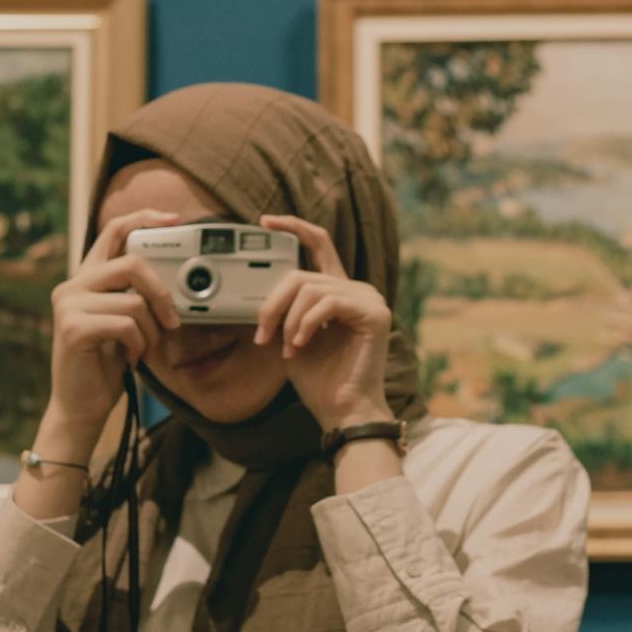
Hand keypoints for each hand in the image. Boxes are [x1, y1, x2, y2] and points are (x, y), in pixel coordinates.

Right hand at [45, 208, 182, 445]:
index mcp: (86, 278)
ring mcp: (69, 305)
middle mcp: (72, 285)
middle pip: (132, 264)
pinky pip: (125, 325)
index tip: (173, 220)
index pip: (114, 232)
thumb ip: (135, 296)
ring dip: (150, 332)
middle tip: (172, 322)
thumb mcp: (124, 322)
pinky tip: (131, 359)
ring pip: (134, 301)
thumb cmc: (105, 365)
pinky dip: (139, 345)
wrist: (80, 407)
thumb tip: (173, 279)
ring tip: (143, 350)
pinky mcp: (73, 328)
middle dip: (162, 294)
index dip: (144, 219)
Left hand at [253, 214, 392, 431]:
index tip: (264, 222)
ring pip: (310, 288)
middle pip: (302, 273)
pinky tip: (301, 345)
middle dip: (273, 303)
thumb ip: (282, 310)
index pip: (318, 244)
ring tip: (288, 347)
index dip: (293, 227)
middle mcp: (355, 289)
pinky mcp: (374, 313)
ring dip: (289, 321)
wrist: (341, 410)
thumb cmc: (319, 380)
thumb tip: (257, 295)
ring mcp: (368, 298)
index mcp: (337, 291)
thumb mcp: (289, 336)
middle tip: (262, 333)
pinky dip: (306, 324)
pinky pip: (327, 302)